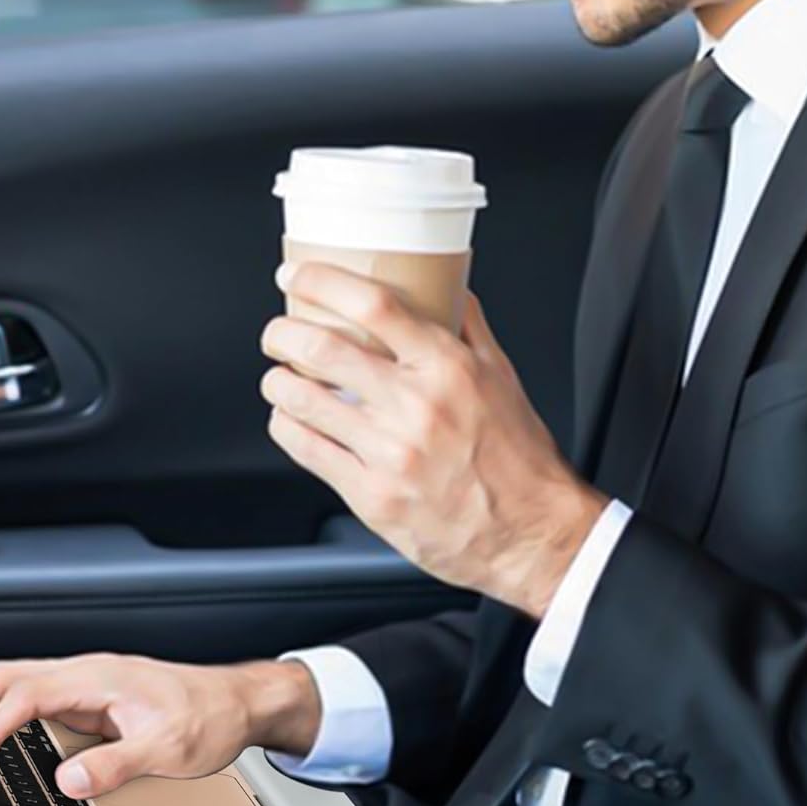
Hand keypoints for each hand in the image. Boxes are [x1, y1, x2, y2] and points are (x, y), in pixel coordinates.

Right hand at [0, 654, 321, 798]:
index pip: (26, 695)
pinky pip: (24, 693)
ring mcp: (82, 680)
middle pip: (3, 678)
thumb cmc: (208, 718)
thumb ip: (117, 763)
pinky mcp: (85, 694)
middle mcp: (84, 672)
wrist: (236, 701)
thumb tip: (68, 780)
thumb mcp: (170, 749)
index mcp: (98, 678)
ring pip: (9, 681)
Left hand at [262, 264, 607, 618]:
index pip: (373, 305)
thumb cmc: (516, 457)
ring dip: (277, 382)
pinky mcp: (371, 495)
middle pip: (322, 349)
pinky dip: (286, 427)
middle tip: (277, 332)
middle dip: (282, 333)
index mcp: (448, 368)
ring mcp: (390, 453)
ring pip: (303, 401)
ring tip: (279, 378)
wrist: (529, 532)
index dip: (323, 281)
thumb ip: (467, 327)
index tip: (296, 274)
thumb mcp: (502, 376)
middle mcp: (416, 407)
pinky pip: (306, 450)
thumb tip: (443, 285)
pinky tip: (290, 421)